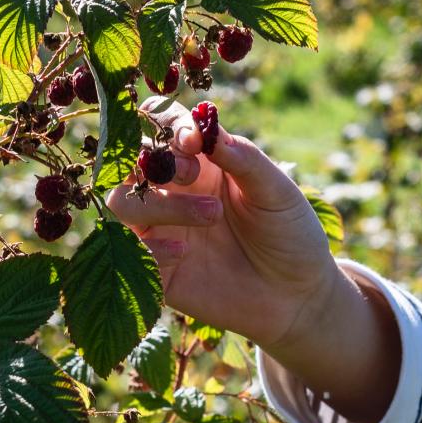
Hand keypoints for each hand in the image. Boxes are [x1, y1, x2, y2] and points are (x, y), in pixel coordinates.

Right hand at [106, 101, 347, 355]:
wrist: (298, 296)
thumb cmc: (290, 234)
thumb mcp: (277, 191)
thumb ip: (243, 157)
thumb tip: (206, 126)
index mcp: (201, 162)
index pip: (163, 127)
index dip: (169, 126)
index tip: (193, 140)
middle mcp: (173, 192)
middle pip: (132, 161)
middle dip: (154, 159)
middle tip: (192, 173)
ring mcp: (162, 231)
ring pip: (123, 203)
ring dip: (159, 204)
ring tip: (211, 217)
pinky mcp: (157, 271)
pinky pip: (131, 253)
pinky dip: (151, 249)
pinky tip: (184, 254)